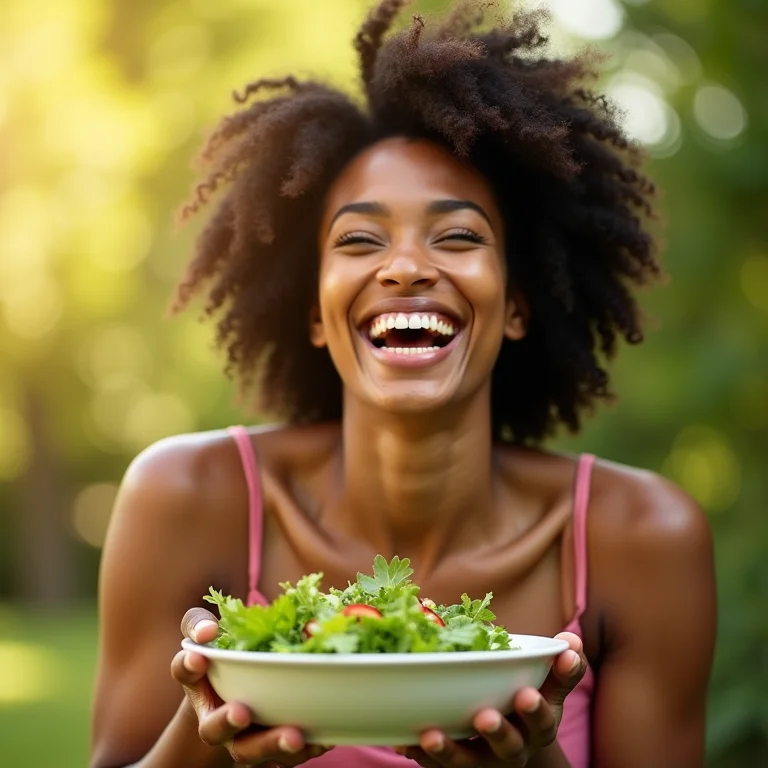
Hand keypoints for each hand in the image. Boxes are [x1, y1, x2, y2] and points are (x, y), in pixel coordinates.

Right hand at [171, 607, 330, 765]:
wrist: (238, 691)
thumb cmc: (224, 654)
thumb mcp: (209, 632)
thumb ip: (200, 625)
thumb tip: (208, 631)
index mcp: (199, 682)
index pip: (186, 672)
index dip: (188, 666)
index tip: (198, 657)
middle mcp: (215, 717)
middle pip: (213, 730)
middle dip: (226, 723)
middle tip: (241, 712)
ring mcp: (242, 738)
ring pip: (250, 752)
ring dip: (271, 745)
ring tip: (294, 737)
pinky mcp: (271, 749)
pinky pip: (284, 758)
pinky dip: (304, 750)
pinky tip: (322, 739)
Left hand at [394, 631, 585, 766]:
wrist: (507, 748)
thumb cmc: (525, 704)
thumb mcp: (547, 690)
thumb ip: (560, 667)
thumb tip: (570, 643)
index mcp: (536, 728)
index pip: (542, 722)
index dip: (536, 711)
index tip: (526, 694)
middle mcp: (512, 751)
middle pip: (508, 748)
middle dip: (497, 732)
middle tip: (484, 716)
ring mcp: (481, 763)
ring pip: (467, 763)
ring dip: (449, 751)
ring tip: (430, 735)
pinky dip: (419, 755)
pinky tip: (403, 741)